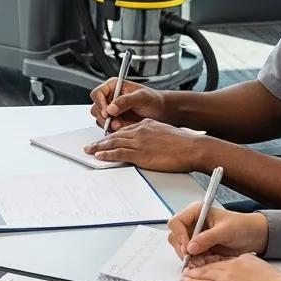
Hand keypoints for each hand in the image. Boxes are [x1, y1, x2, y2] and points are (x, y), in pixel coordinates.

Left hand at [84, 118, 202, 170]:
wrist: (191, 148)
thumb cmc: (182, 142)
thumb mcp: (164, 131)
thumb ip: (153, 133)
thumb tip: (148, 140)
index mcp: (145, 125)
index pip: (124, 130)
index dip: (112, 135)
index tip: (105, 140)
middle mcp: (139, 131)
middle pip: (115, 135)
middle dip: (101, 141)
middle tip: (90, 145)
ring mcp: (139, 142)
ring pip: (113, 143)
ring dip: (99, 147)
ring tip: (89, 150)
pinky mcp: (140, 154)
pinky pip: (118, 154)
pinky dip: (107, 154)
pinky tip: (99, 156)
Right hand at [89, 81, 171, 129]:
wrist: (160, 112)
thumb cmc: (153, 100)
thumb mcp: (141, 97)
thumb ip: (126, 101)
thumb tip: (111, 108)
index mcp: (113, 87)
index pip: (97, 93)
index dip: (100, 103)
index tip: (107, 112)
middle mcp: (110, 98)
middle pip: (96, 108)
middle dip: (104, 118)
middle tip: (116, 123)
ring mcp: (111, 110)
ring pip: (100, 119)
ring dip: (109, 125)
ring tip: (122, 125)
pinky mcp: (115, 121)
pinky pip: (108, 127)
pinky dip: (114, 130)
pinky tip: (124, 128)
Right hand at [167, 203, 268, 260]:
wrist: (252, 236)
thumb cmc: (241, 226)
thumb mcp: (225, 231)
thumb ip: (207, 238)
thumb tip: (190, 248)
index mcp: (196, 212)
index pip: (176, 222)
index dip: (179, 236)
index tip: (187, 248)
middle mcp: (192, 223)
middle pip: (175, 237)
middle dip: (183, 250)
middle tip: (193, 259)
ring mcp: (195, 236)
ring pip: (182, 249)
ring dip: (191, 258)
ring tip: (205, 261)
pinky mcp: (200, 248)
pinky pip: (192, 257)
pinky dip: (198, 262)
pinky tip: (210, 262)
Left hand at [180, 255, 280, 280]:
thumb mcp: (260, 267)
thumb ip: (249, 266)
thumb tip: (244, 272)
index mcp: (240, 259)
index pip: (221, 260)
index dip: (209, 261)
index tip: (202, 261)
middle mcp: (230, 266)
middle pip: (210, 265)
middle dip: (197, 266)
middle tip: (187, 266)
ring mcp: (226, 278)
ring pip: (204, 274)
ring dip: (192, 274)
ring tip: (184, 274)